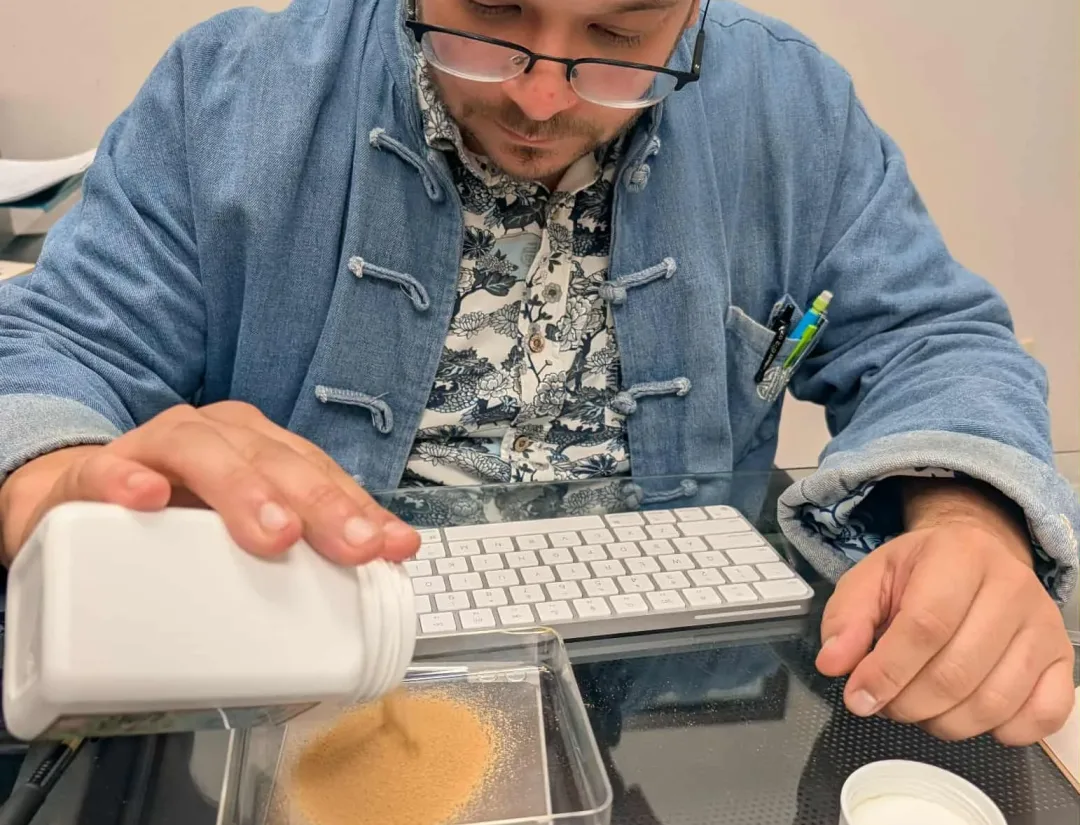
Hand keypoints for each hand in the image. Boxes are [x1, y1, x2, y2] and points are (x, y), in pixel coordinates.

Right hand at [0, 401, 418, 564]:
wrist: (79, 504)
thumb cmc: (179, 518)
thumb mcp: (246, 528)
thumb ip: (304, 544)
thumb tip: (378, 570)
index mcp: (259, 447)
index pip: (318, 472)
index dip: (358, 507)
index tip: (390, 547)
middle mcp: (217, 436)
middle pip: (273, 460)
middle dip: (318, 503)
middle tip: (350, 547)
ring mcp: (155, 449)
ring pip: (203, 453)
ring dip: (243, 490)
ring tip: (274, 534)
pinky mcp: (94, 473)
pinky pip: (107, 469)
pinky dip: (128, 481)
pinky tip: (147, 498)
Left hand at [816, 522, 1073, 744]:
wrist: (976, 555)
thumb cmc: (920, 571)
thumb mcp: (871, 578)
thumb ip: (846, 618)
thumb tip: (834, 663)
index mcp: (959, 555)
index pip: (925, 626)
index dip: (887, 671)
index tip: (859, 697)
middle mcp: (1012, 587)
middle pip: (957, 672)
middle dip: (909, 704)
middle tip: (885, 704)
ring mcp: (1043, 626)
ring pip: (994, 702)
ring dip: (944, 723)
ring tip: (918, 708)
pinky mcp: (1064, 660)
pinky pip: (1041, 717)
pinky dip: (1000, 732)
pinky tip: (967, 713)